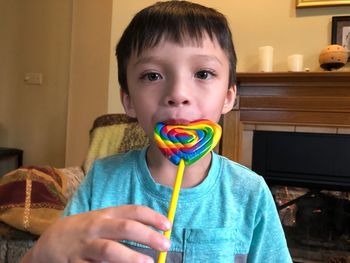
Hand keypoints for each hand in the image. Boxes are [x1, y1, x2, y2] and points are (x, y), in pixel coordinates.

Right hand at [21, 205, 170, 262]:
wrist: (50, 241)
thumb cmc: (84, 229)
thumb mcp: (102, 219)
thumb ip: (123, 223)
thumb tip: (153, 231)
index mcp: (105, 214)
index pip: (132, 211)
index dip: (152, 217)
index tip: (168, 225)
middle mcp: (96, 227)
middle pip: (125, 228)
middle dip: (147, 236)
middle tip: (165, 244)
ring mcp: (84, 246)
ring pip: (109, 249)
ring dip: (130, 257)